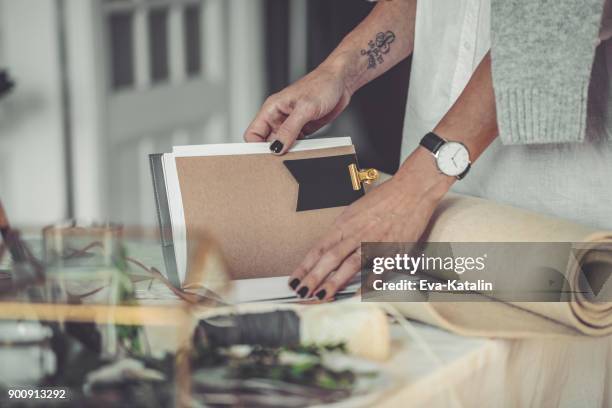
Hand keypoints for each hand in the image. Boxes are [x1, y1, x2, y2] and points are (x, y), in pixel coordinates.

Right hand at [243, 63, 351, 153]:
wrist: (341, 82)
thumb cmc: (322, 84)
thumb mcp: (305, 108)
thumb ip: (289, 129)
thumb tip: (277, 147)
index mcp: (272, 109)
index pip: (253, 133)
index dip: (255, 147)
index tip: (266, 156)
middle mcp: (278, 117)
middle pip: (265, 142)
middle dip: (272, 153)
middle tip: (281, 161)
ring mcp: (290, 124)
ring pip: (281, 145)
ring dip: (286, 152)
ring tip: (295, 155)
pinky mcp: (302, 129)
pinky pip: (295, 144)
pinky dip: (298, 150)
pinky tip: (304, 151)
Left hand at [288, 148, 453, 299]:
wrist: (412, 188)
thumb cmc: (385, 198)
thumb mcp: (355, 211)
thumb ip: (343, 231)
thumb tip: (328, 248)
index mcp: (345, 224)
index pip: (319, 248)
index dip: (305, 266)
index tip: (295, 279)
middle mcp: (357, 234)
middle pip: (330, 258)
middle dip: (314, 278)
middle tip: (302, 292)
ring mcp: (375, 242)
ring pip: (350, 265)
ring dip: (334, 282)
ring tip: (322, 296)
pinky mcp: (394, 249)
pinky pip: (379, 269)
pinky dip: (368, 283)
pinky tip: (358, 295)